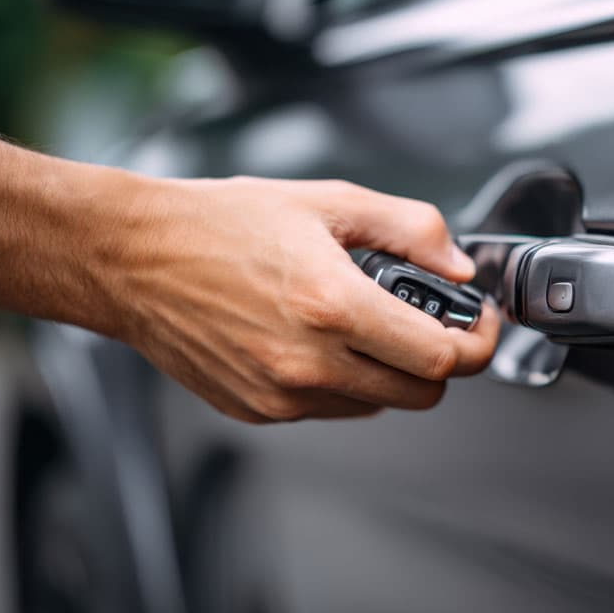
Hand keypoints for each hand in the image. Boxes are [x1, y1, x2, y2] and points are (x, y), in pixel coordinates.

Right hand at [109, 177, 499, 422]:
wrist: (132, 259)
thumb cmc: (219, 224)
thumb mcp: (328, 201)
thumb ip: (410, 230)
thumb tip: (457, 267)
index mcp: (332, 305)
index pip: (441, 359)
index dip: (478, 344)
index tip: (481, 325)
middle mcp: (308, 362)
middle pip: (421, 394)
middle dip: (440, 361)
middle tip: (429, 323)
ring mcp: (281, 395)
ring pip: (378, 405)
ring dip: (389, 372)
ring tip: (361, 322)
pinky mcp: (259, 411)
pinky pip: (330, 409)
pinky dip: (342, 381)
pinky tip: (316, 338)